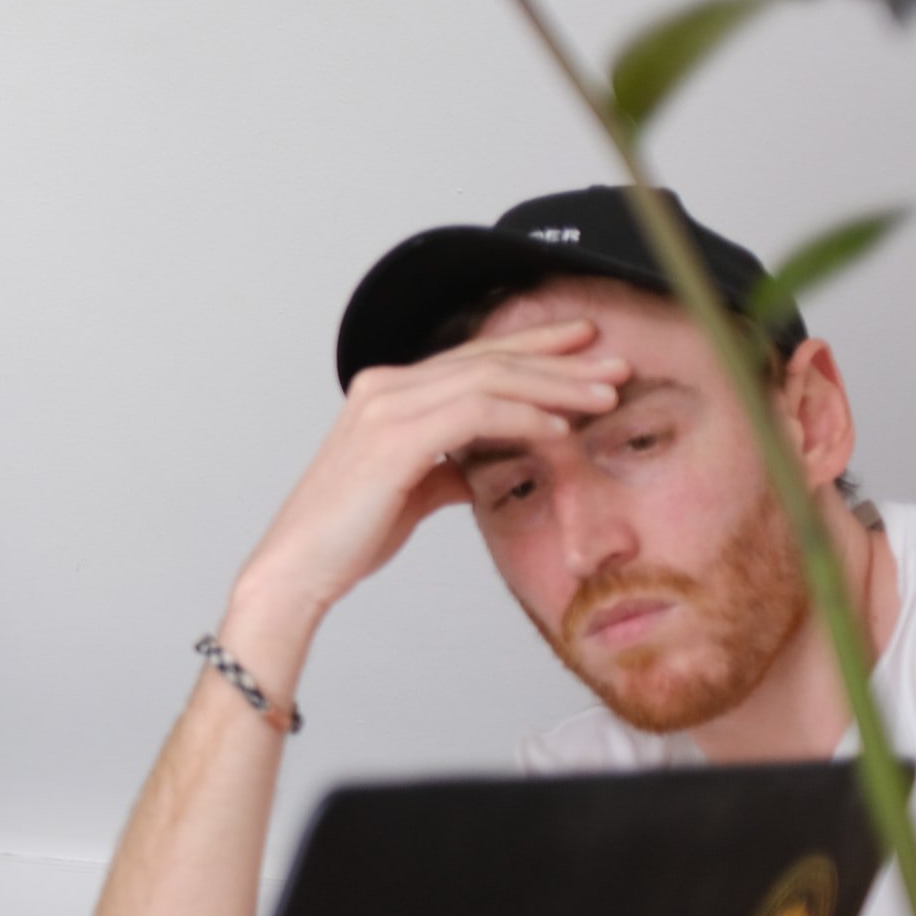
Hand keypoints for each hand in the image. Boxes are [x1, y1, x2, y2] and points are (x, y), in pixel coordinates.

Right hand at [230, 319, 629, 643]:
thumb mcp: (412, 492)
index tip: (585, 349)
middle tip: (616, 364)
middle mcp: (385, 387)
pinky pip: (476, 413)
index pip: (473, 357)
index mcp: (386, 392)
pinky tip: (559, 427)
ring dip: (554, 385)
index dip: (534, 349)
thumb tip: (483, 468)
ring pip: (490, 378)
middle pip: (488, 358)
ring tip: (604, 395)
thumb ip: (447, 468)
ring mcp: (387, 408)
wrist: (299, 567)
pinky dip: (524, 416)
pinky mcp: (394, 438)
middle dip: (559, 359)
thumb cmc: (348, 535)